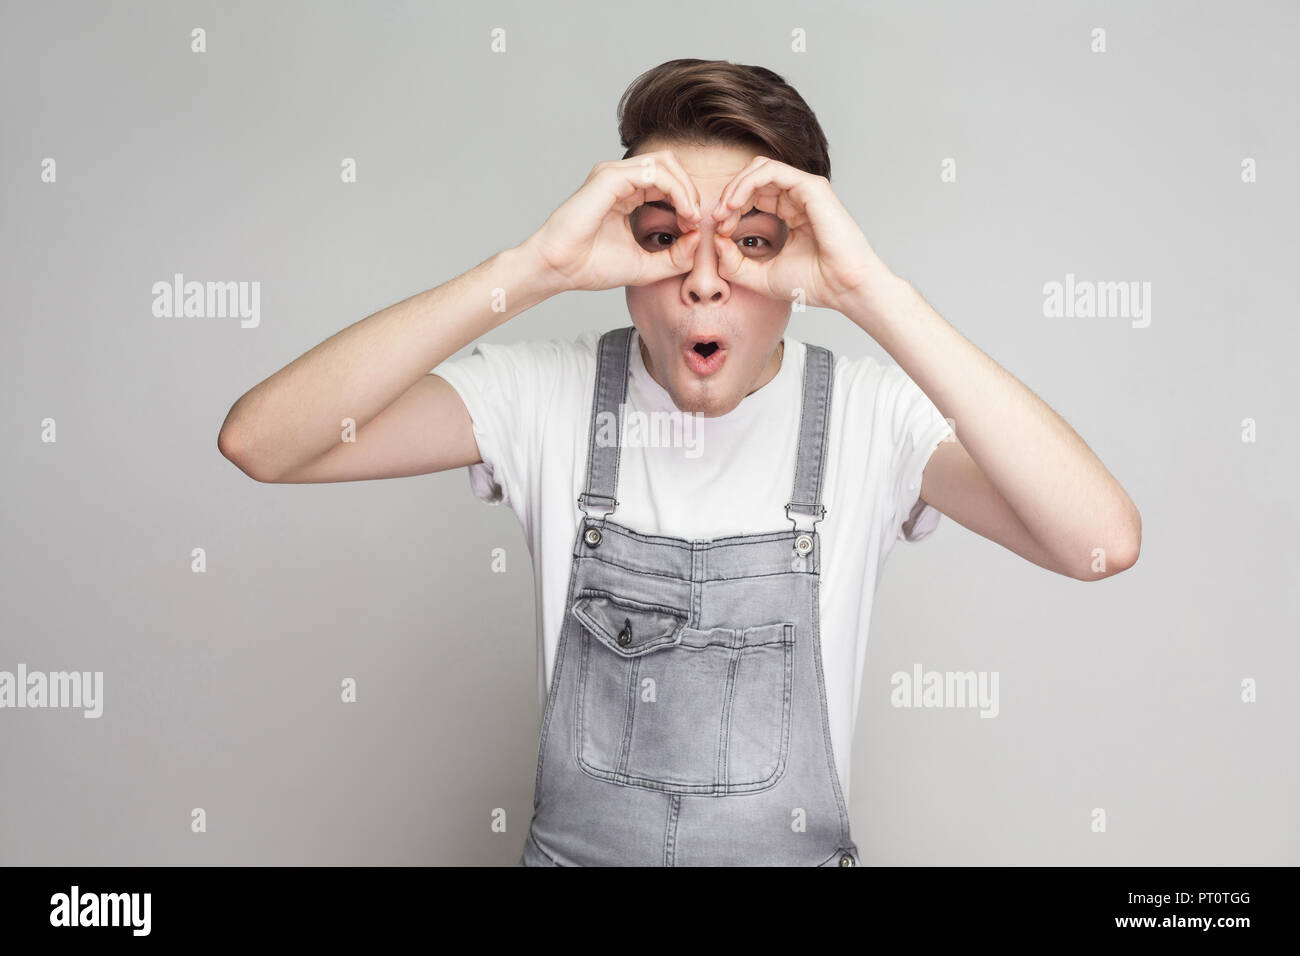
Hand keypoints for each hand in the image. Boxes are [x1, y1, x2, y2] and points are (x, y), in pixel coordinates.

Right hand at [519, 151, 705, 292]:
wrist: (559, 269)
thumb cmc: (592, 267)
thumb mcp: (646, 266)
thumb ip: (674, 256)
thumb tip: (697, 236)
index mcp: (626, 193)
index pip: (668, 181)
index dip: (688, 201)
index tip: (692, 230)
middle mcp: (620, 179)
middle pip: (670, 165)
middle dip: (690, 191)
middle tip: (694, 222)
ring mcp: (614, 175)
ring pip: (666, 163)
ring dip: (686, 189)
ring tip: (690, 217)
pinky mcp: (609, 178)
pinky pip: (654, 172)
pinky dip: (676, 190)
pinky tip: (681, 213)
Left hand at [710, 157, 893, 313]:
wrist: (843, 288)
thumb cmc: (813, 283)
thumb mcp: (760, 277)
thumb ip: (734, 263)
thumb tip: (716, 239)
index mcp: (790, 212)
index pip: (753, 194)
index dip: (731, 208)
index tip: (720, 232)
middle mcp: (798, 197)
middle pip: (753, 178)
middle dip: (730, 196)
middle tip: (718, 220)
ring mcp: (806, 190)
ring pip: (759, 168)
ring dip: (735, 188)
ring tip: (724, 211)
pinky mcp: (811, 187)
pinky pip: (771, 171)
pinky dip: (747, 184)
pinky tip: (735, 205)